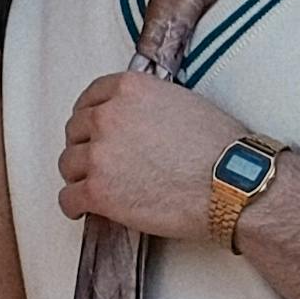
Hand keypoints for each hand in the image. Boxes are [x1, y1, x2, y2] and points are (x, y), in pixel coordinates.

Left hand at [57, 67, 240, 245]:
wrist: (232, 185)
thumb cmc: (220, 147)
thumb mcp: (181, 103)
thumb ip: (146, 105)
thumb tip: (132, 120)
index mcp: (129, 89)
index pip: (90, 97)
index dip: (89, 116)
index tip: (92, 130)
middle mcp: (108, 116)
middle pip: (75, 131)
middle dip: (85, 146)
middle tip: (98, 163)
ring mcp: (99, 154)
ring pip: (67, 164)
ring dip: (79, 176)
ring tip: (96, 187)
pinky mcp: (98, 191)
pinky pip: (67, 199)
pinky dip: (74, 206)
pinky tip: (84, 209)